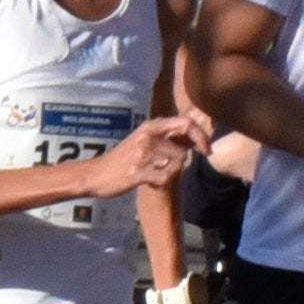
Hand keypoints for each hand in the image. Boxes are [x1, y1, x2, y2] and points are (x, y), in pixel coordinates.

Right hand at [79, 114, 206, 198]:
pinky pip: (166, 177)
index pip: (185, 122)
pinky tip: (153, 180)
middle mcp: (148, 137)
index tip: (206, 148)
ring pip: (178, 161)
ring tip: (160, 172)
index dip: (201, 135)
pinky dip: (164, 181)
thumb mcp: (145, 141)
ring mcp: (143, 154)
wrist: (96, 174)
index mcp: (150, 127)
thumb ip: (169, 138)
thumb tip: (195, 136)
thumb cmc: (124, 158)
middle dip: (195, 150)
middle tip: (199, 156)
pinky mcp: (139, 172)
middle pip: (184, 144)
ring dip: (174, 170)